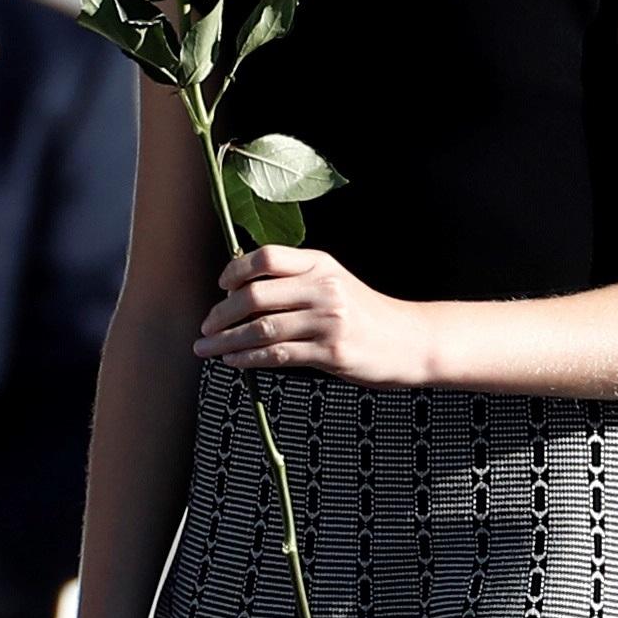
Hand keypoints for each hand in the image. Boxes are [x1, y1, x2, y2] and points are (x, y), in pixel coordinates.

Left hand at [197, 243, 433, 382]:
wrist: (410, 341)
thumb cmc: (366, 315)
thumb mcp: (334, 283)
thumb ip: (296, 283)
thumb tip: (240, 294)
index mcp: (321, 264)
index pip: (267, 257)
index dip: (236, 270)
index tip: (221, 286)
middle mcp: (323, 287)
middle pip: (256, 295)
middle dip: (222, 313)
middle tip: (206, 326)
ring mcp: (327, 320)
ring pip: (261, 329)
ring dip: (226, 341)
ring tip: (207, 348)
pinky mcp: (330, 352)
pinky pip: (278, 355)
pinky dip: (248, 358)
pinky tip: (234, 360)